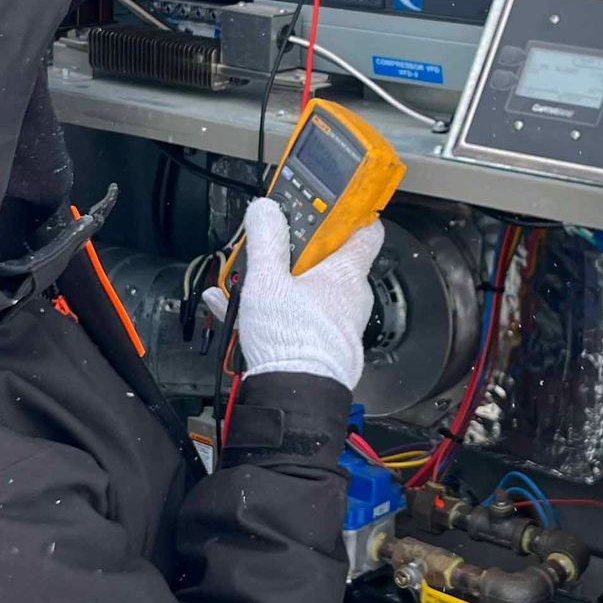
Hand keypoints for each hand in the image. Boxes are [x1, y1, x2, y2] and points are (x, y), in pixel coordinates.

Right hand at [220, 197, 381, 389]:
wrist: (294, 397)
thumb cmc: (292, 342)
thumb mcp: (268, 280)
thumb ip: (266, 241)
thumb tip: (266, 210)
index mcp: (346, 274)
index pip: (366, 231)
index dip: (350, 214)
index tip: (331, 205)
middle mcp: (351, 299)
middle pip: (329, 261)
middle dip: (299, 254)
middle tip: (271, 249)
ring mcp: (339, 325)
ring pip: (309, 293)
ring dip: (281, 285)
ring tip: (244, 283)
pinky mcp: (324, 348)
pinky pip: (298, 319)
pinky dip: (274, 312)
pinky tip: (236, 310)